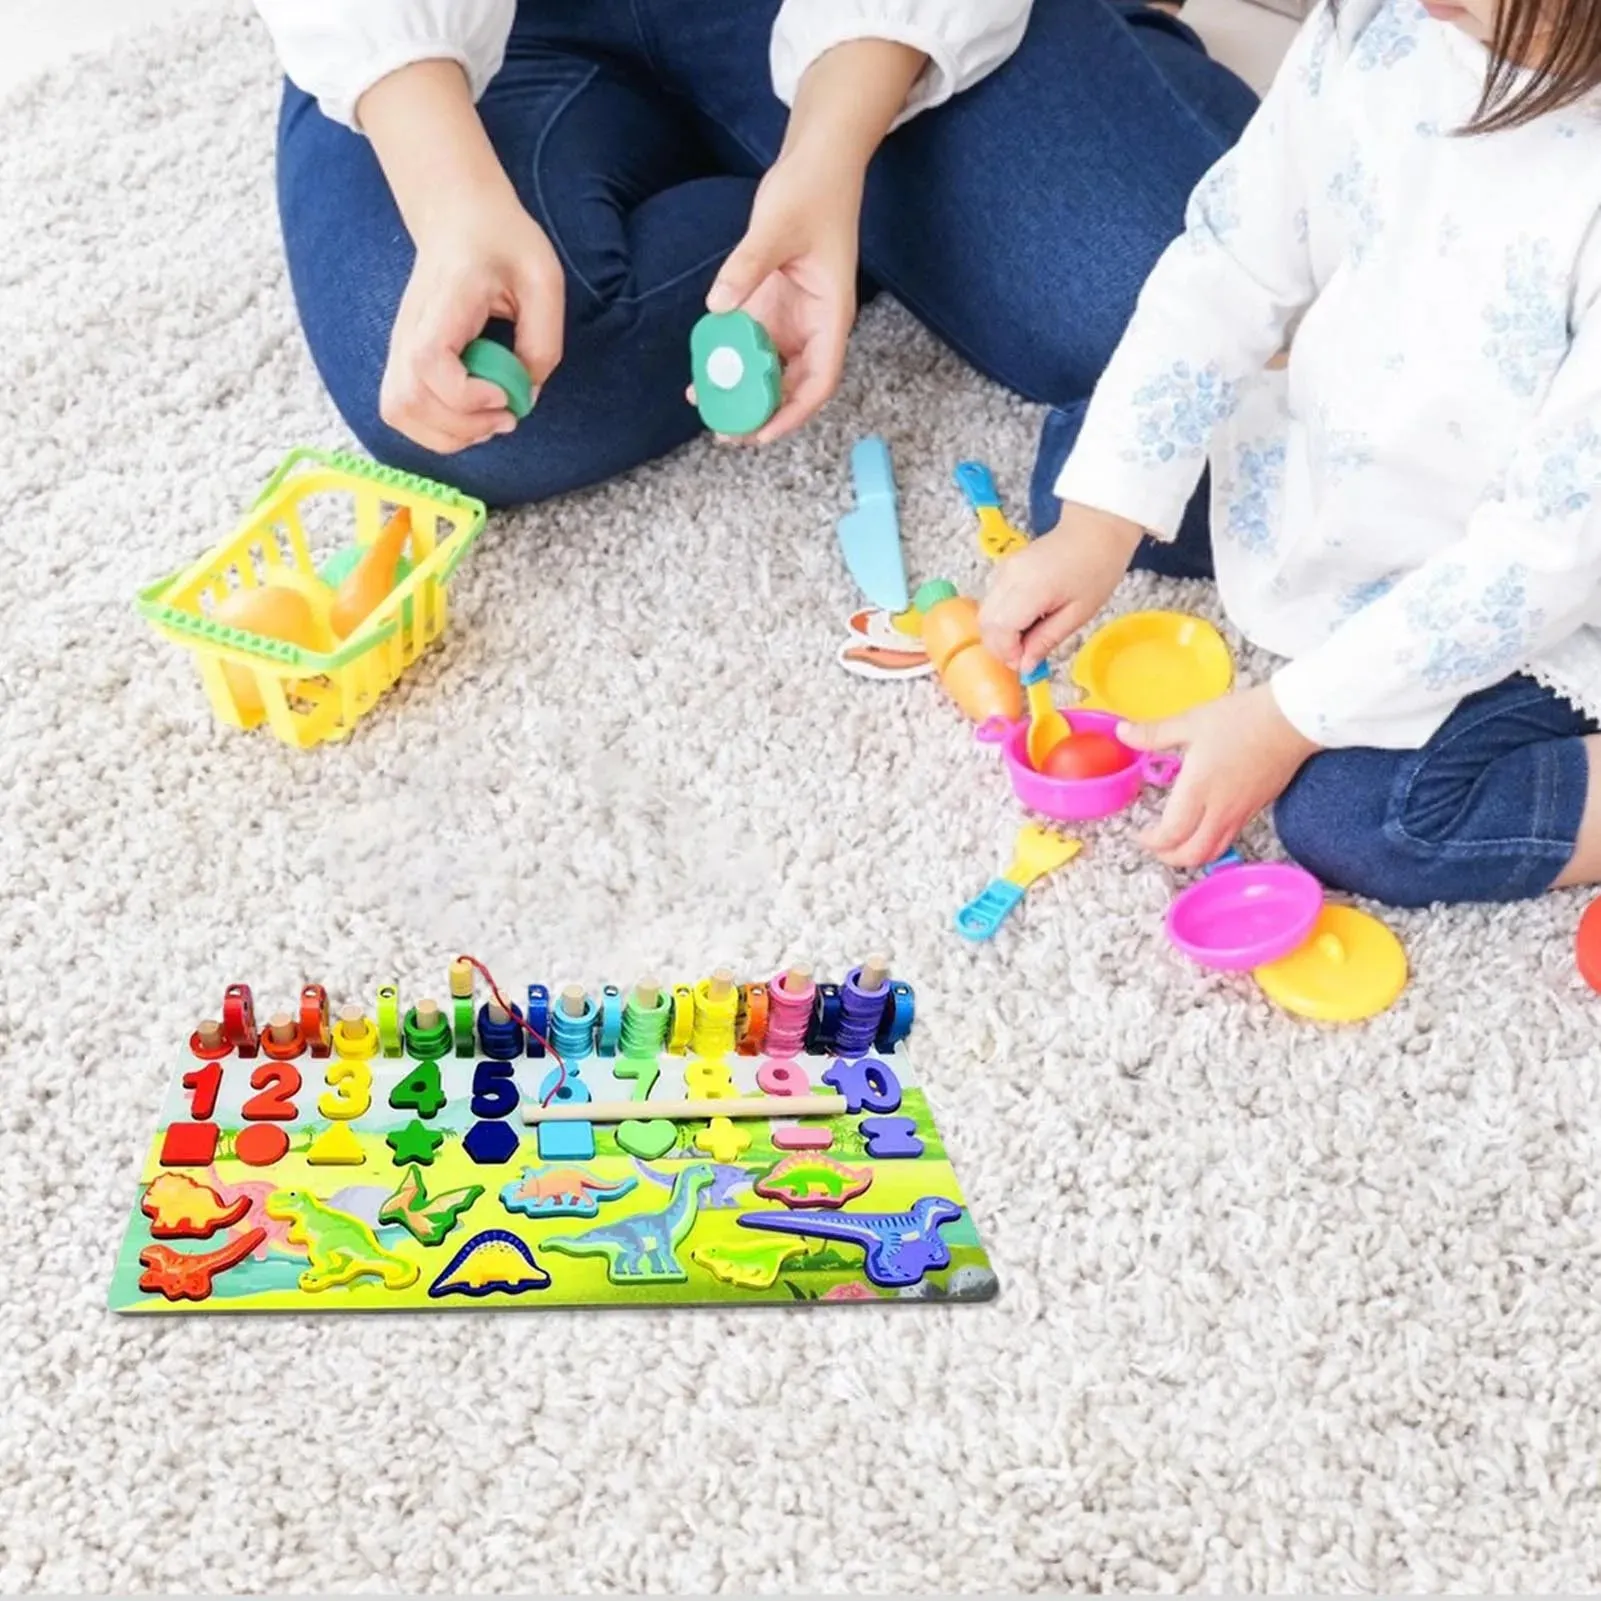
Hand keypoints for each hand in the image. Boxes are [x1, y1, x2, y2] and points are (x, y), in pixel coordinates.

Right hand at [380, 186, 564, 453]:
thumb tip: (525, 396)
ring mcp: (400, 344)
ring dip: (448, 435)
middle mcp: (411, 326)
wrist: (459, 217)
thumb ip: (542, 342)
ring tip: (488, 420)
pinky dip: (437, 429)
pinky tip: (470, 416)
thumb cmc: (504, 243)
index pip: (428, 361)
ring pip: (398, 412)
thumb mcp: (543, 281)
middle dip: (462, 427)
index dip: (465, 396)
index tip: (503, 395)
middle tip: (506, 416)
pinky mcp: (403, 358)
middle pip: (407, 400)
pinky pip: (403, 410)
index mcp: (447, 300)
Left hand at [699, 147, 861, 443]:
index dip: (794, 412)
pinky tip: (702, 373)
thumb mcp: (777, 226)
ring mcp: (792, 317)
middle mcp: (814, 324)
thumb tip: (718, 306)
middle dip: (762, 414)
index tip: (763, 433)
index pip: (820, 379)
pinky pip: (750, 344)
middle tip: (725, 432)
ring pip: (770, 370)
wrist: (816, 162)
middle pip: (794, 386)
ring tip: (709, 410)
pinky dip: (730, 361)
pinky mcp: (772, 305)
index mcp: (831, 315)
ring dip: (743, 392)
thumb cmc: (812, 190)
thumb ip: (747, 266)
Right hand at [978, 505, 1145, 670]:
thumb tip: (1025, 666)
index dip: (1008, 653)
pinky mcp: (1005, 568)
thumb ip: (1047, 640)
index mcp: (1031, 588)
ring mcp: (1004, 570)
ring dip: (1000, 634)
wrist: (1096, 529)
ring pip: (985, 613)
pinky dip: (1002, 619)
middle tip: (1026, 656)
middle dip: (1000, 647)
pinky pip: (993, 601)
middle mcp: (1009, 577)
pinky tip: (1027, 621)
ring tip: (1029, 639)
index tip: (1026, 664)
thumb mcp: (1078, 614)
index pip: (1000, 630)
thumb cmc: (1096, 568)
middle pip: (986, 623)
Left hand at [1117, 684, 1319, 868]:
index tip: (1140, 833)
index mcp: (1198, 790)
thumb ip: (1154, 734)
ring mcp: (1240, 813)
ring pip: (1212, 852)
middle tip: (1154, 843)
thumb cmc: (1241, 718)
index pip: (1171, 834)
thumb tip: (1122, 733)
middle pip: (1192, 855)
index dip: (1151, 842)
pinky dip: (1209, 843)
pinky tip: (1202, 827)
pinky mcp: (1256, 810)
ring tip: (1175, 841)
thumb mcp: (1191, 722)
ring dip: (1190, 855)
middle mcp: (1219, 810)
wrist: (1293, 720)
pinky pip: (1229, 839)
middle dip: (1168, 856)